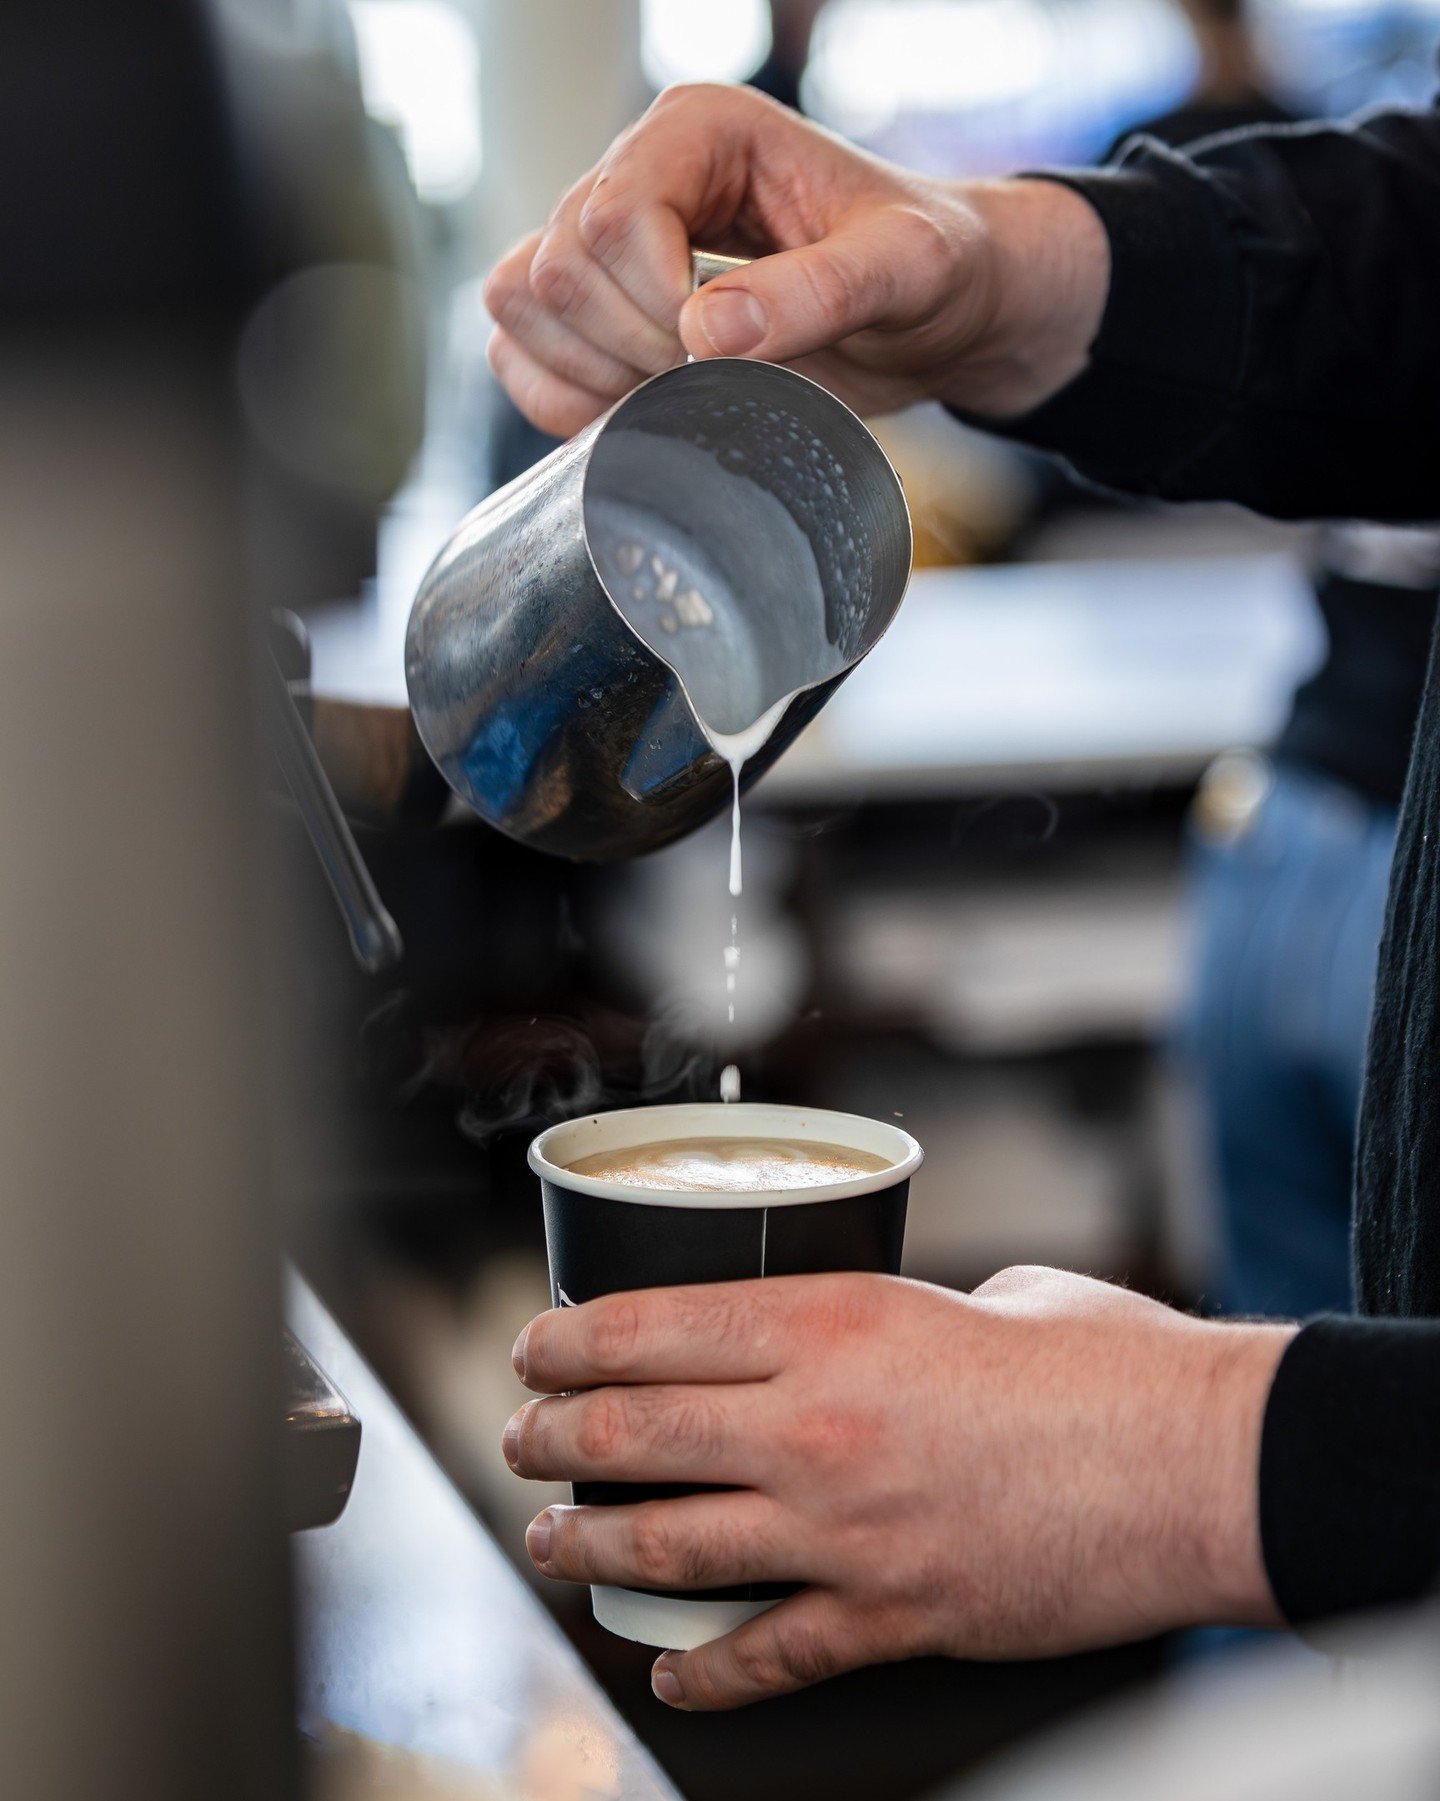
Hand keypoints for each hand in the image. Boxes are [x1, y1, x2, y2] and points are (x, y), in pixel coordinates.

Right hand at [483, 83, 1108, 435]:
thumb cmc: (929, 270)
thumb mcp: (904, 272)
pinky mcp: (595, 308)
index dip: (657, 304)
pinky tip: (637, 410)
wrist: (932, 315)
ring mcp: (604, 241)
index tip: (729, 352)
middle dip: (632, 347)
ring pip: (519, 305)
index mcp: (701, 133)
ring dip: (591, 373)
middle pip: (557, 268)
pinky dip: (562, 398)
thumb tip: (706, 333)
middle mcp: (638, 172)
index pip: (612, 215)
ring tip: (681, 392)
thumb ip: (816, 292)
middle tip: (716, 378)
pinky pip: (516, 352)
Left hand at [503, 1267, 1293, 1709]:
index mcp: (832, 1321)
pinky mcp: (893, 1617)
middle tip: (519, 1439)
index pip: (651, 1329)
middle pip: (634, 1434)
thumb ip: (910, 1311)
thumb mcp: (989, 1295)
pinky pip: (769, 1654)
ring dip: (588, 1544)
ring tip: (549, 1542)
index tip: (532, 1349)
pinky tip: (668, 1670)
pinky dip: (706, 1670)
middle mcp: (815, 1426)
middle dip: (551, 1437)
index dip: (567, 1342)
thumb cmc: (1106, 1365)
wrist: (1201, 1469)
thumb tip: (890, 1323)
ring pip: (669, 1544)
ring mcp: (844, 1531)